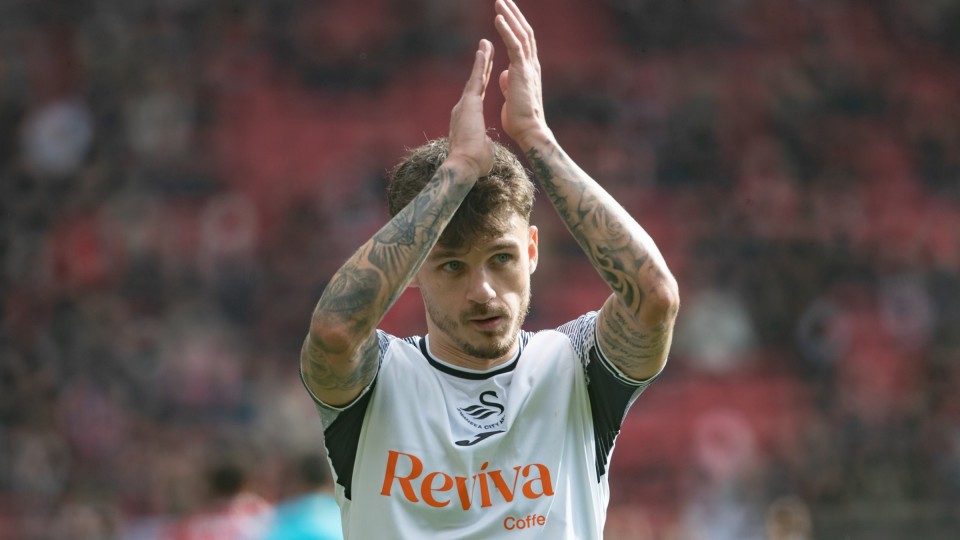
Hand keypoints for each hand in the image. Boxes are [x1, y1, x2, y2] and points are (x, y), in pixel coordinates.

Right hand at [447, 39, 494, 178]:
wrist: (464, 166)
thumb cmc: (474, 164)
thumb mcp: (483, 150)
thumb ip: (484, 142)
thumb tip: (486, 145)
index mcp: (468, 119)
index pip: (477, 95)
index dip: (483, 81)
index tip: (487, 70)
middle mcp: (463, 109)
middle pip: (475, 82)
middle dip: (482, 65)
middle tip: (485, 48)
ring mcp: (464, 105)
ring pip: (475, 78)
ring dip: (481, 60)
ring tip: (486, 43)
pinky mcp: (469, 104)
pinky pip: (476, 80)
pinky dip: (480, 65)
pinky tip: (483, 51)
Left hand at [495, 0, 548, 147]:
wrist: (528, 131)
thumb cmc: (519, 119)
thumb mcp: (511, 96)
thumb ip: (509, 82)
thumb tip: (504, 74)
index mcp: (528, 71)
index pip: (523, 42)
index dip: (515, 26)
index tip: (505, 13)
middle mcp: (531, 65)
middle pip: (524, 32)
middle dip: (514, 14)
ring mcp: (528, 67)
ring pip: (521, 34)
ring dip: (510, 16)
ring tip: (499, 1)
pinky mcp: (522, 71)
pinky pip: (515, 45)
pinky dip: (507, 31)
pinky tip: (498, 18)